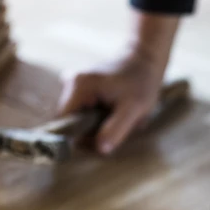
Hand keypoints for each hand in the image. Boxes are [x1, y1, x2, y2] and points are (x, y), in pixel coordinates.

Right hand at [57, 11, 179, 154]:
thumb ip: (116, 130)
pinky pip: (81, 109)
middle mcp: (69, 81)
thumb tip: (100, 150)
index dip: (79, 137)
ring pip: (76, 116)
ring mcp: (72, 82)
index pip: (64, 122)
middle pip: (69, 120)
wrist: (145, 60)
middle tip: (113, 126)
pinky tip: (111, 108)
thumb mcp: (133, 110)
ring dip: (93, 123)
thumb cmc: (142, 83)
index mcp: (78, 86)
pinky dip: (95, 114)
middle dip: (89, 130)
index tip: (99, 140)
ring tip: (114, 115)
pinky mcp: (79, 85)